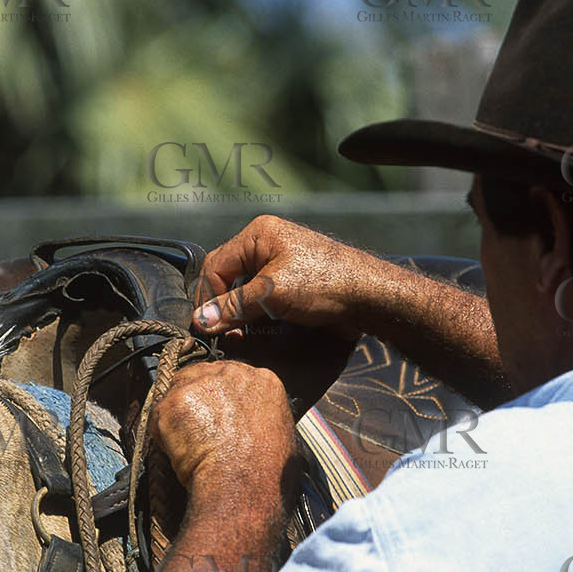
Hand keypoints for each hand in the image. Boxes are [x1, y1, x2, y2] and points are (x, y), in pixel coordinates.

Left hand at [150, 360, 295, 494]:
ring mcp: (202, 383)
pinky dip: (163, 435)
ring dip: (179, 417)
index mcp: (263, 381)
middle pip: (202, 376)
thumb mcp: (282, 438)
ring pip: (178, 392)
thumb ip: (263, 421)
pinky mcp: (175, 400)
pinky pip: (160, 415)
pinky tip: (179, 453)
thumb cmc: (266, 472)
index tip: (215, 414)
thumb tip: (256, 431)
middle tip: (197, 432)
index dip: (219, 397)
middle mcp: (233, 373)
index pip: (231, 376)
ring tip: (190, 447)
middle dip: (197, 401)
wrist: (243, 484)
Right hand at [192, 215, 376, 339]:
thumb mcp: (273, 294)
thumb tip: (201, 321)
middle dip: (224, 308)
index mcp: (258, 234)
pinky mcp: (291, 282)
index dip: (208, 297)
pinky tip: (259, 332)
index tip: (209, 327)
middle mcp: (266, 244)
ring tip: (242, 337)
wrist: (371, 296)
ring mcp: (280, 263)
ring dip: (240, 314)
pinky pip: (261, 297)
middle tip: (225, 335)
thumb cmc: (326, 285)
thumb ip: (234, 307)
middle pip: (227, 277)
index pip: (215, 265)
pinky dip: (256, 315)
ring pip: (244, 290)